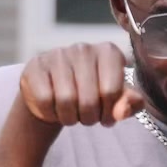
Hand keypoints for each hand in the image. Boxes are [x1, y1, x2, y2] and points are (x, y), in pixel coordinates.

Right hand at [20, 44, 143, 128]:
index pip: (112, 91)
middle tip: (87, 117)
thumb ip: (130, 104)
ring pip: (65, 101)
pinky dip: (50, 112)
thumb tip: (121, 112)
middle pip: (89, 100)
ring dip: (69, 118)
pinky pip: (45, 100)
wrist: (57, 92)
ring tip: (71, 114)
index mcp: (109, 52)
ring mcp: (57, 55)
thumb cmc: (92, 95)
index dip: (109, 113)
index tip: (106, 115)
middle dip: (89, 118)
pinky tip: (53, 107)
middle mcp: (83, 48)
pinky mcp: (35, 66)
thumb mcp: (117, 100)